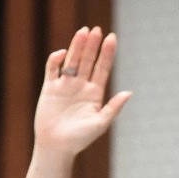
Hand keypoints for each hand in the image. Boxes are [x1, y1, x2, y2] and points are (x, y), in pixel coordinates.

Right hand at [13, 26, 131, 177]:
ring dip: (77, 47)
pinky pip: (52, 70)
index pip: (102, 68)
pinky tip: (62, 53)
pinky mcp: (50, 88)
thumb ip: (113, 107)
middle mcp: (81, 87)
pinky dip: (56, 60)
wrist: (56, 147)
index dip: (107, 54)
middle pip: (87, 61)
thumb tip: (129, 92)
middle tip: (97, 29)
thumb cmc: (80, 139)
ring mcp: (65, 86)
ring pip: (71, 61)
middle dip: (92, 45)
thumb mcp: (100, 123)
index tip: (112, 38)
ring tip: (83, 31)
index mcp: (95, 94)